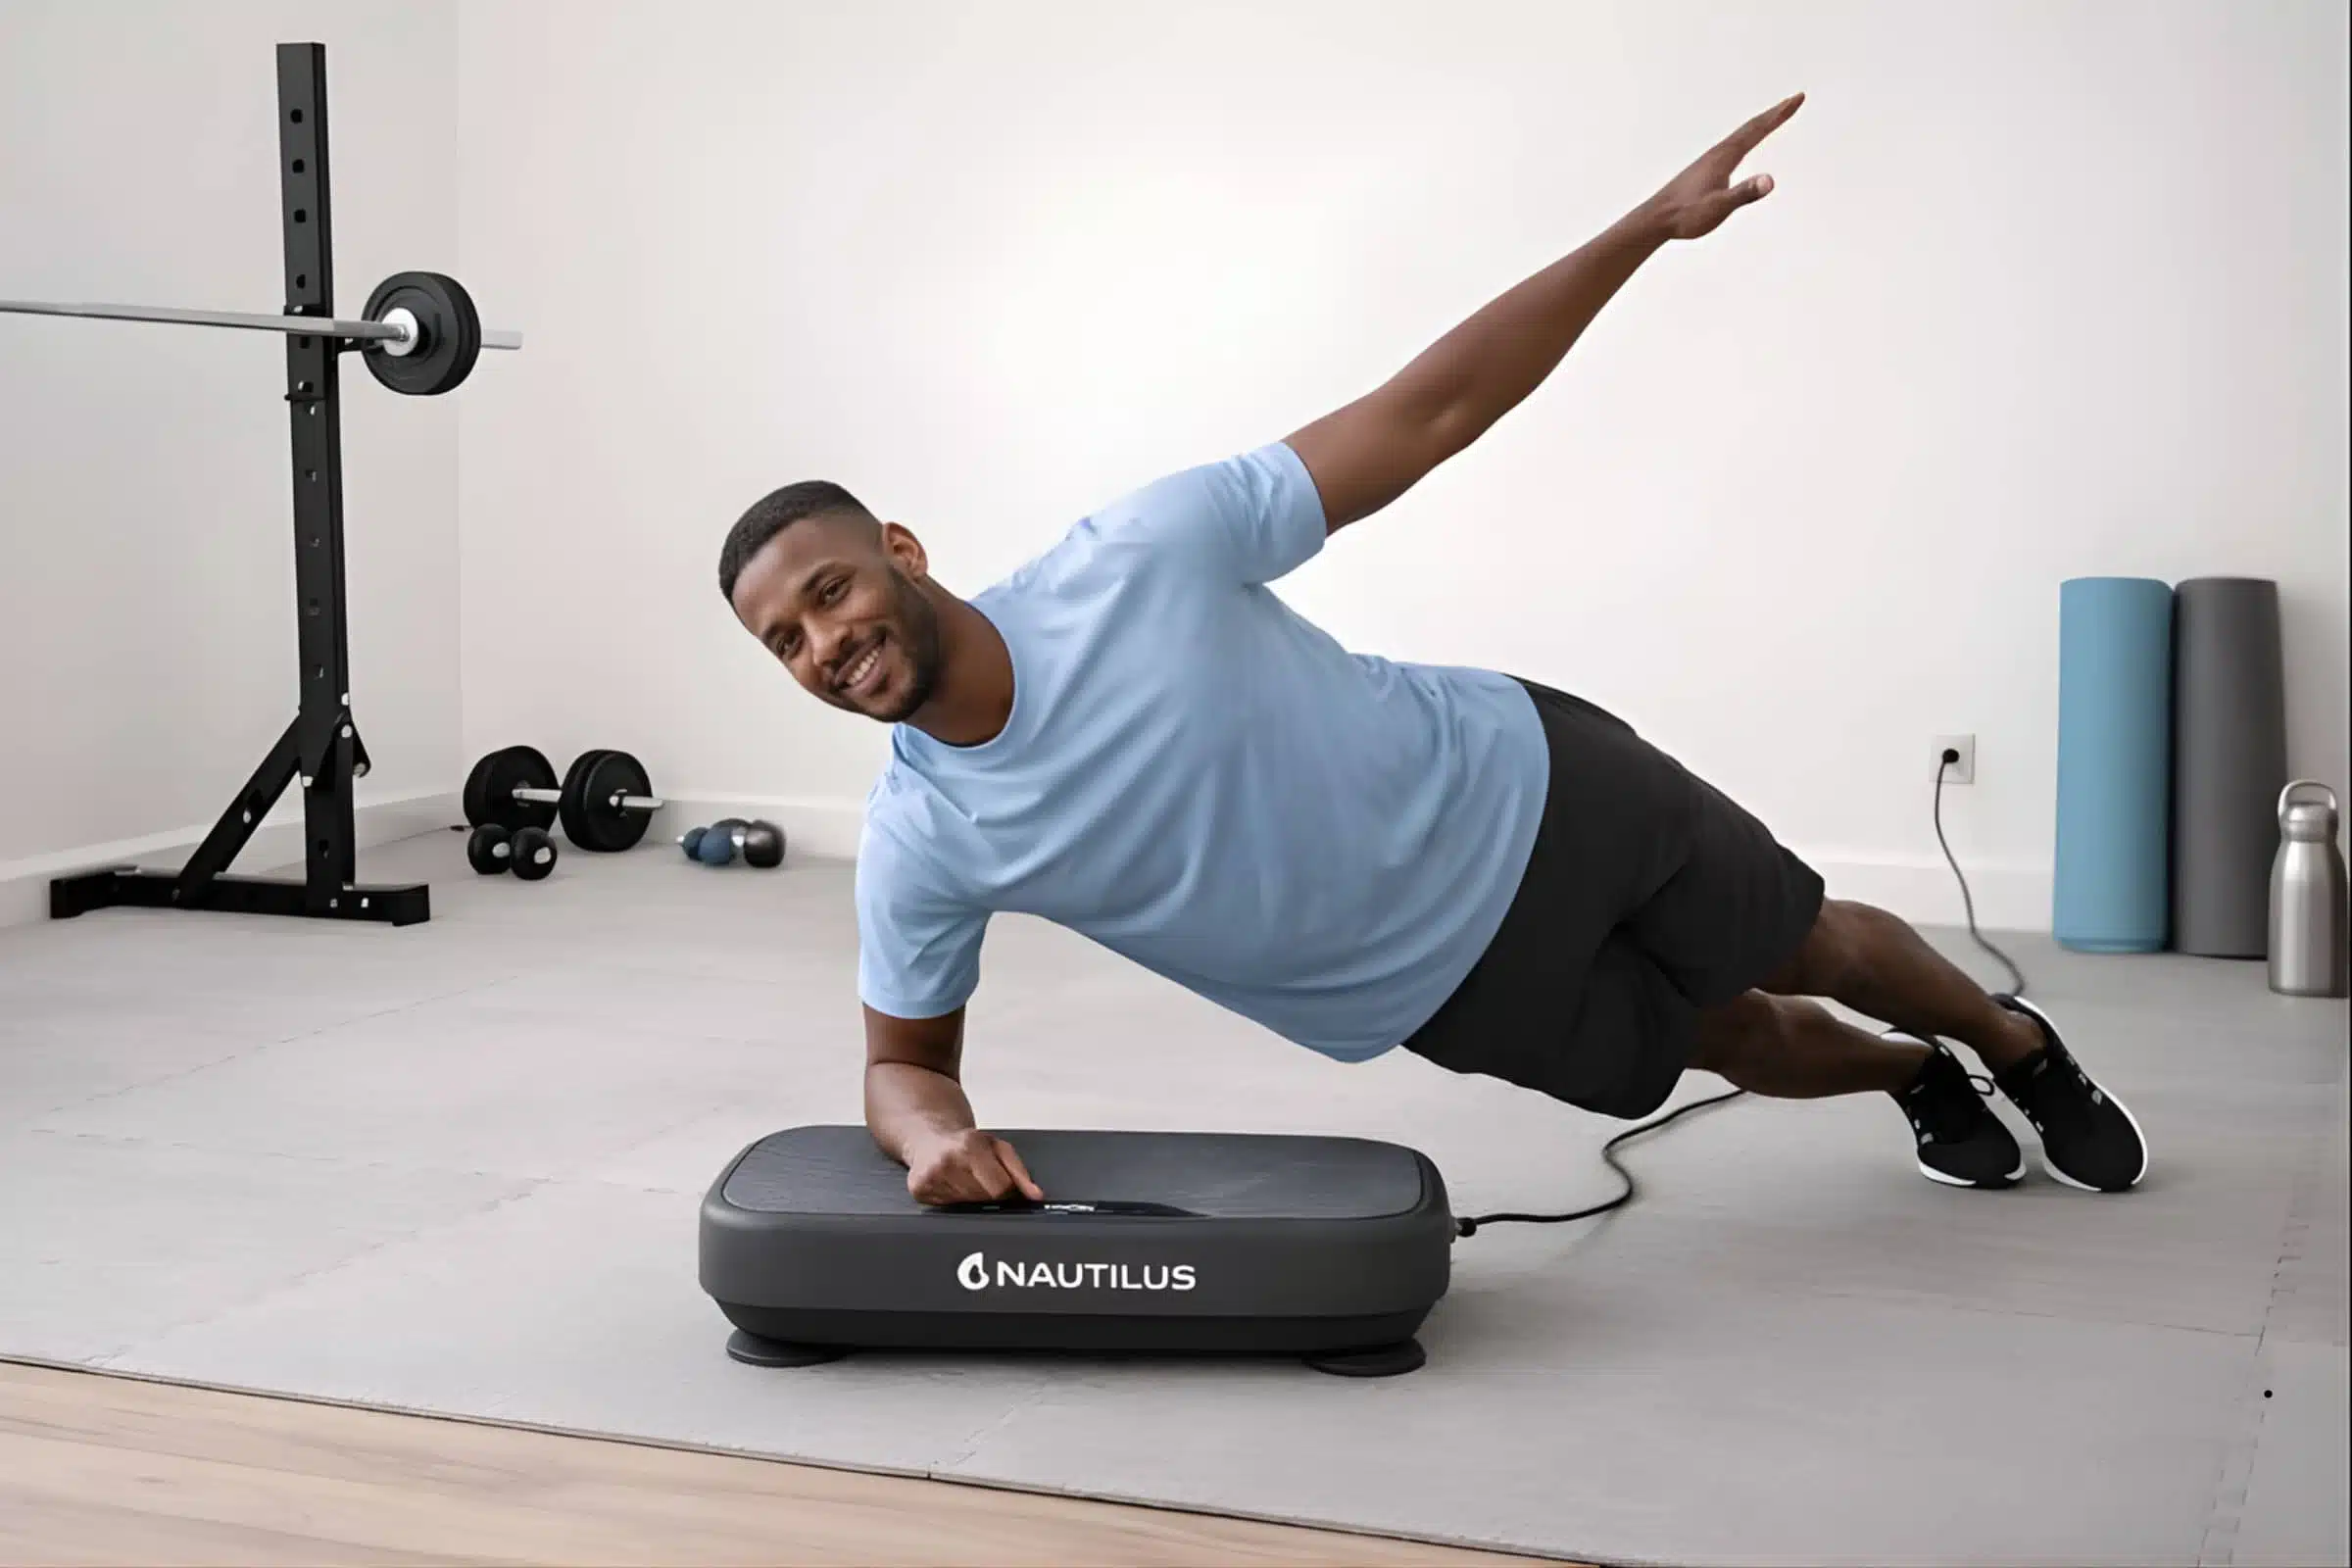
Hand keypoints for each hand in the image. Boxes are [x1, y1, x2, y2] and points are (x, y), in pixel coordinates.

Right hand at [904, 1127, 1043, 1205]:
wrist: (930, 1139)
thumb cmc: (967, 1144)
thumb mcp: (998, 1148)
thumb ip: (1020, 1172)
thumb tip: (1035, 1195)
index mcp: (970, 1146)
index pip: (1000, 1188)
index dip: (1007, 1190)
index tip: (1003, 1183)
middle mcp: (947, 1160)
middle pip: (984, 1200)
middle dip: (989, 1194)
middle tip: (982, 1179)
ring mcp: (931, 1176)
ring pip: (967, 1207)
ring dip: (972, 1199)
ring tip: (966, 1181)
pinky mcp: (919, 1190)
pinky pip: (948, 1210)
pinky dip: (954, 1203)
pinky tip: (952, 1187)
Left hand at [1642, 92, 1803, 240]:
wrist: (1655, 220)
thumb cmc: (1686, 215)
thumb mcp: (1719, 207)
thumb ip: (1744, 194)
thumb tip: (1769, 181)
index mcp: (1725, 156)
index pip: (1757, 129)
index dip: (1779, 114)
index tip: (1797, 98)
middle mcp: (1718, 153)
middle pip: (1751, 127)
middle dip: (1775, 113)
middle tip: (1794, 100)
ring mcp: (1710, 160)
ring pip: (1741, 136)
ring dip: (1760, 124)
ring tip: (1772, 118)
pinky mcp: (1705, 170)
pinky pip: (1732, 147)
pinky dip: (1744, 139)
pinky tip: (1741, 146)